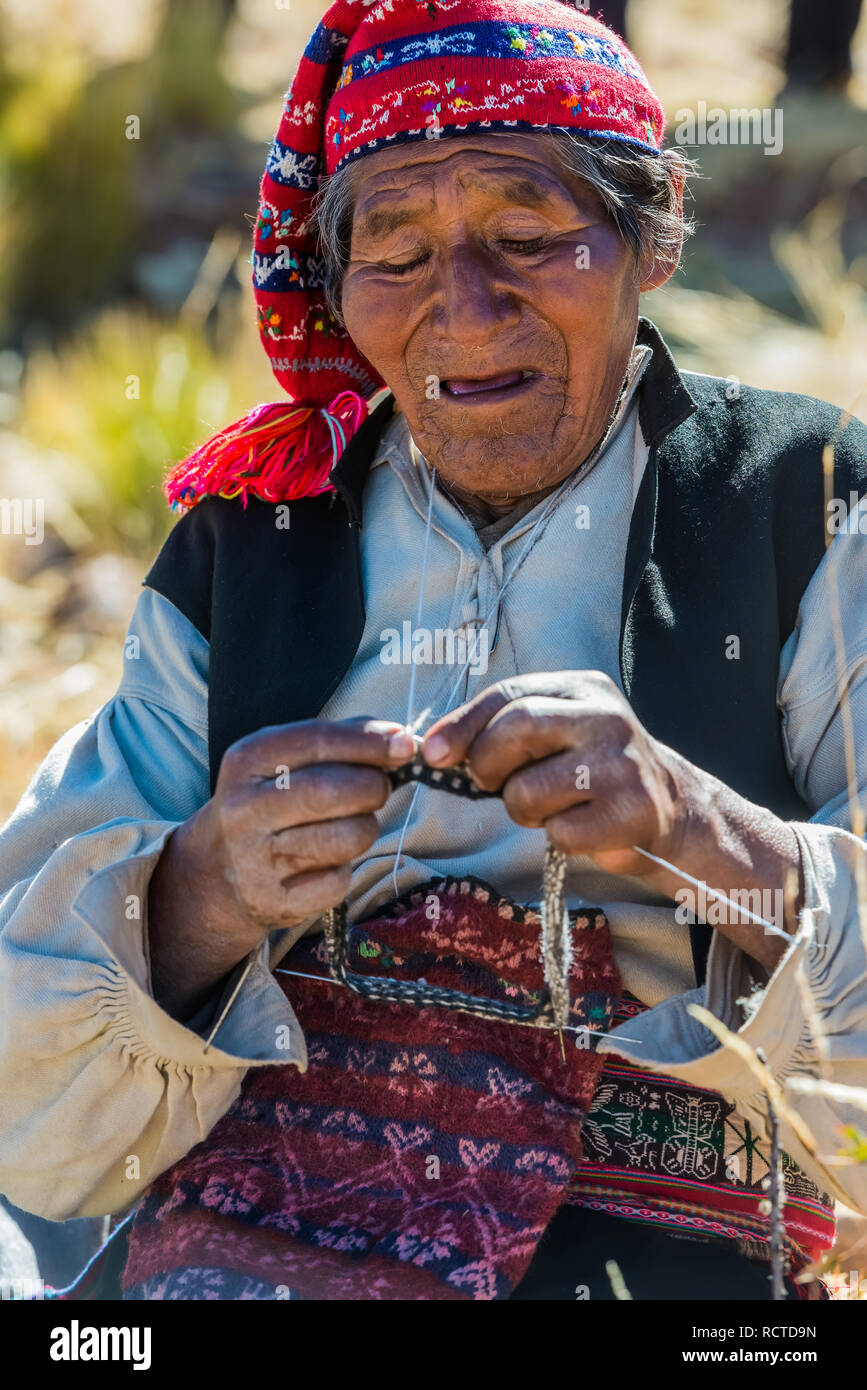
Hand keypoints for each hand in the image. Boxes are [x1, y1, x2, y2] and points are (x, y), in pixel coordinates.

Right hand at [148, 718, 413, 1018]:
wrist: (218, 871)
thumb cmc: (269, 801)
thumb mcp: (283, 760)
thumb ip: (338, 741)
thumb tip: (399, 738)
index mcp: (246, 761)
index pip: (318, 741)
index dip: (369, 742)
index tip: (403, 745)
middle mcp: (245, 808)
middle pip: (335, 791)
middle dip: (374, 787)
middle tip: (378, 789)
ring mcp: (256, 858)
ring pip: (347, 837)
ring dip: (365, 828)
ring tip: (350, 825)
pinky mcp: (274, 900)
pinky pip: (339, 881)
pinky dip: (344, 869)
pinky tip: (325, 861)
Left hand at [421, 671, 683, 878]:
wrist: (674, 809)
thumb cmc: (594, 771)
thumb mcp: (558, 732)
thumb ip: (505, 729)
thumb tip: (434, 748)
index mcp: (582, 688)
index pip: (508, 695)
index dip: (462, 724)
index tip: (432, 754)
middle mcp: (605, 717)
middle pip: (516, 728)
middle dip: (487, 764)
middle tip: (495, 784)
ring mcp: (621, 763)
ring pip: (527, 790)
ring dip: (524, 810)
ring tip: (552, 807)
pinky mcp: (631, 811)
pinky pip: (559, 831)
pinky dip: (558, 837)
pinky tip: (583, 827)